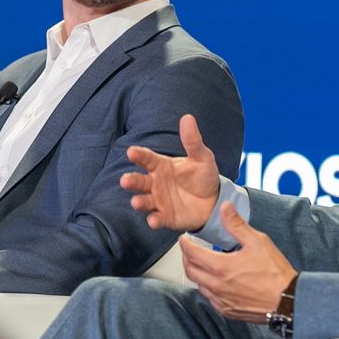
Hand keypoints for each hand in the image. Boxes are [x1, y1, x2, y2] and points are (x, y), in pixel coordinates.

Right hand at [120, 114, 223, 230]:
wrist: (214, 201)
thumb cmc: (203, 176)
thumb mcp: (202, 157)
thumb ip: (192, 141)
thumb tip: (187, 118)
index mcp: (161, 166)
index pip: (147, 159)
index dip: (139, 155)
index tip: (131, 151)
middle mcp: (155, 183)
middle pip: (139, 181)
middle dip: (131, 181)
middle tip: (125, 180)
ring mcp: (158, 201)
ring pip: (144, 201)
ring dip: (139, 202)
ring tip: (137, 202)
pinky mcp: (165, 217)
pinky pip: (157, 218)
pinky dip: (153, 220)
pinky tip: (153, 220)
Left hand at [178, 205, 296, 320]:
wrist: (289, 300)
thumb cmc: (276, 273)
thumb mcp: (258, 242)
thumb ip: (237, 224)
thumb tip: (224, 207)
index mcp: (221, 267)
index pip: (191, 253)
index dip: (184, 244)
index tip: (184, 239)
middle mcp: (217, 286)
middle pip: (189, 270)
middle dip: (186, 258)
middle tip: (189, 250)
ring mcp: (221, 300)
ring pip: (198, 285)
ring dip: (197, 273)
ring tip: (203, 264)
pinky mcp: (228, 311)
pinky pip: (209, 299)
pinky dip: (207, 288)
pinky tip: (215, 282)